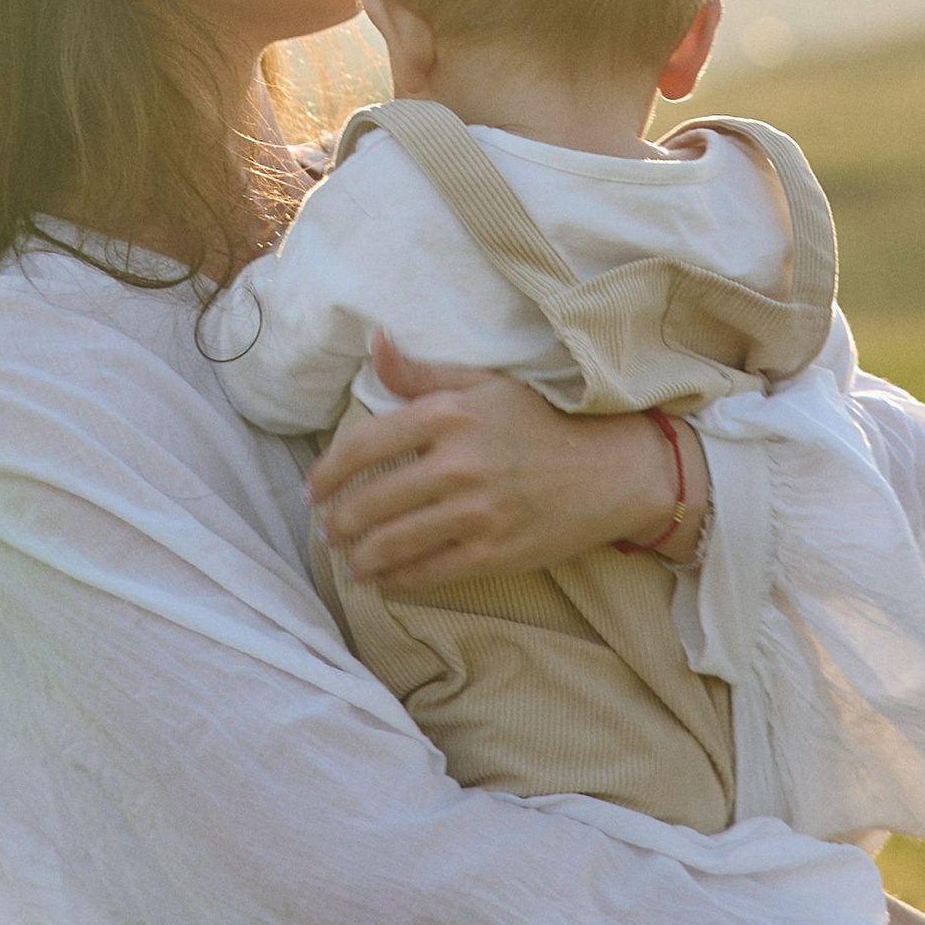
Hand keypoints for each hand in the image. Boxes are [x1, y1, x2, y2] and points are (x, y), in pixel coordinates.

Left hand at [308, 335, 710, 593]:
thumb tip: (374, 343)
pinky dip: (396, 581)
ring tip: (351, 559)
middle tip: (329, 529)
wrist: (609, 470)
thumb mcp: (483, 385)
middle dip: (338, 522)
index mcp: (448, 415)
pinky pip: (427, 574)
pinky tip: (383, 579)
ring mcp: (475, 513)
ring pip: (392, 545)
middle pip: (370, 502)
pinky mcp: (493, 553)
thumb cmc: (541, 422)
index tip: (315, 488)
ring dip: (359, 557)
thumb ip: (420, 374)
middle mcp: (457, 464)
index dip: (327, 472)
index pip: (362, 446)